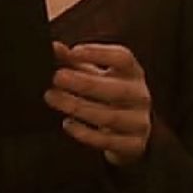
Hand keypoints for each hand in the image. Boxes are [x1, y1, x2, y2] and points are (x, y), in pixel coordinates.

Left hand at [45, 42, 151, 165]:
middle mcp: (140, 95)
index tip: (73, 51)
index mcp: (132, 72)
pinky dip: (85, 133)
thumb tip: (54, 47)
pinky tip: (67, 123)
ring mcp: (139, 122)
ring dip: (78, 107)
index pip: (122, 58)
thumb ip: (74, 60)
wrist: (129, 130)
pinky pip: (107, 141)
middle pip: (116, 89)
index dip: (99, 53)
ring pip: (110, 116)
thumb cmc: (107, 91)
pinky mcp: (133, 145)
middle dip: (84, 83)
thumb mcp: (94, 73)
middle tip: (57, 77)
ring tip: (52, 97)